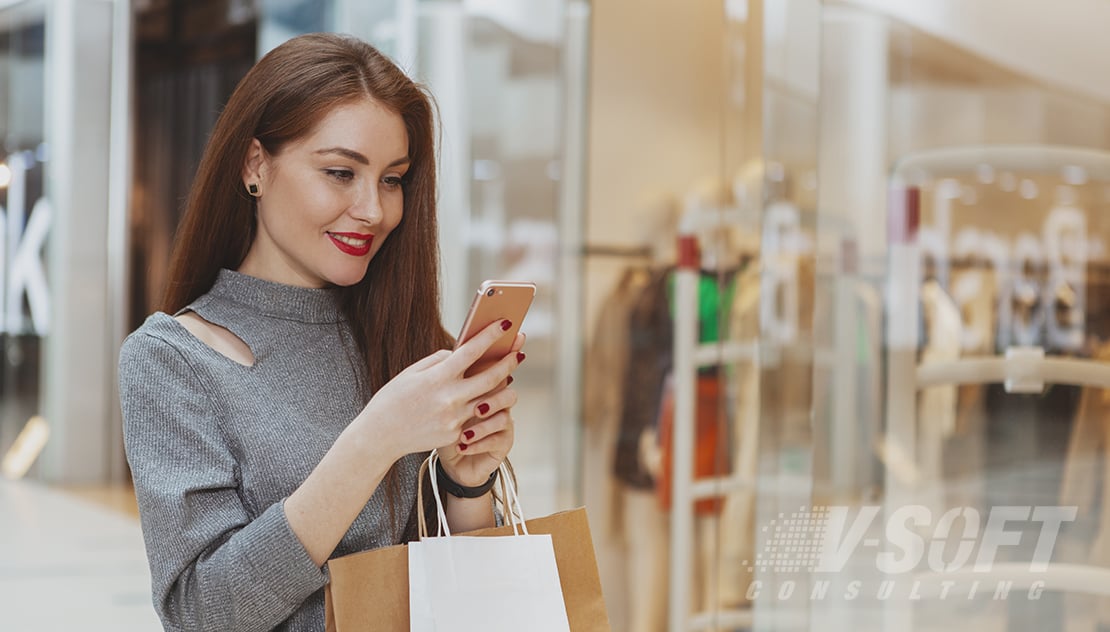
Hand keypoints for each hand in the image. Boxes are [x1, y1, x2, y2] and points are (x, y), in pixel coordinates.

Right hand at [353, 320, 523, 465]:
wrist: (380, 435)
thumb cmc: (393, 399)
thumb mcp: (412, 373)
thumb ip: (439, 361)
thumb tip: (461, 353)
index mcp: (437, 377)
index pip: (471, 351)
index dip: (491, 335)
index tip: (506, 323)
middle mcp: (449, 398)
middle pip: (491, 377)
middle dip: (508, 362)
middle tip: (519, 352)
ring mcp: (454, 419)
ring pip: (491, 401)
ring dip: (504, 388)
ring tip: (510, 378)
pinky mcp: (455, 436)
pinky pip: (476, 420)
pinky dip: (484, 409)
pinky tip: (489, 400)